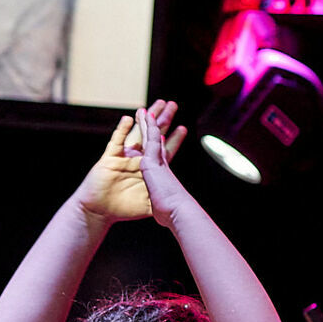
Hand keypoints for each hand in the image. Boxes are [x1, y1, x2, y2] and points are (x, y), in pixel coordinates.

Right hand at [77, 100, 185, 224]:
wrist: (99, 212)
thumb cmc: (122, 210)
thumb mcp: (147, 204)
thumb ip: (160, 200)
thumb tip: (175, 205)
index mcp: (148, 169)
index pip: (164, 150)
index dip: (173, 140)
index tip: (183, 128)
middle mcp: (137, 160)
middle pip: (153, 136)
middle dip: (162, 120)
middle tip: (172, 105)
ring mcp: (124, 158)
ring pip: (136, 134)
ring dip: (143, 120)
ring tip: (150, 106)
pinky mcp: (110, 159)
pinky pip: (117, 142)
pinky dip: (122, 130)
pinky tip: (129, 119)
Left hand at [135, 105, 193, 230]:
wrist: (178, 210)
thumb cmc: (173, 213)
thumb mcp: (165, 208)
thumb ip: (164, 205)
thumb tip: (167, 214)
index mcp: (164, 175)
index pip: (164, 154)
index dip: (166, 142)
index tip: (170, 133)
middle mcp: (162, 164)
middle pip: (161, 140)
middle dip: (163, 126)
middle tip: (167, 112)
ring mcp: (158, 160)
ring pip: (154, 135)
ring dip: (153, 120)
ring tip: (151, 108)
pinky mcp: (151, 159)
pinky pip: (148, 138)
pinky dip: (147, 126)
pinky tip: (144, 114)